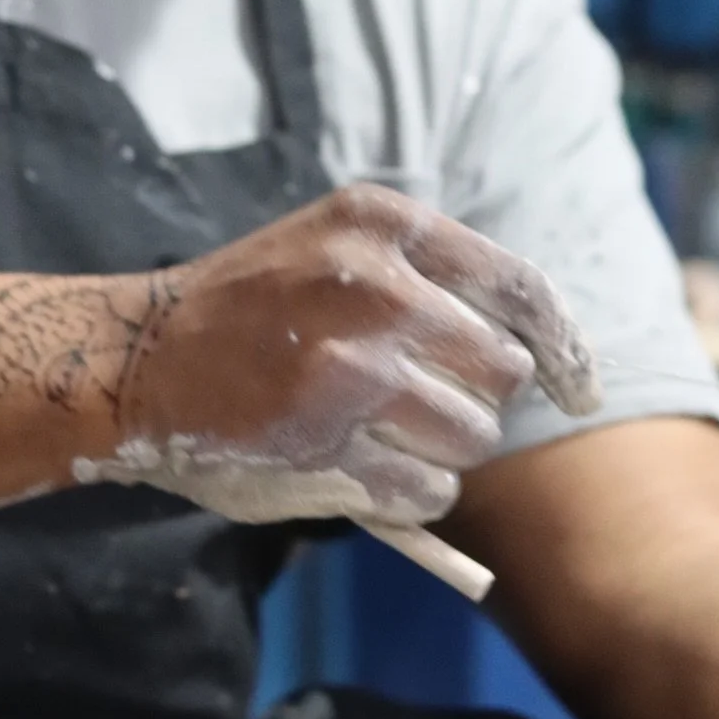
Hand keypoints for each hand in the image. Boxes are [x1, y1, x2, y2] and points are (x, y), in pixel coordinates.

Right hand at [77, 185, 601, 527]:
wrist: (136, 357)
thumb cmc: (258, 307)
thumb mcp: (339, 249)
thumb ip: (434, 282)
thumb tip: (547, 359)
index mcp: (383, 225)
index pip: (521, 289)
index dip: (565, 348)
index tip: (582, 389)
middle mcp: (373, 288)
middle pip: (504, 372)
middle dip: (480, 401)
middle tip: (428, 404)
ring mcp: (347, 369)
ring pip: (473, 437)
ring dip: (446, 452)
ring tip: (388, 435)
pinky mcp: (321, 445)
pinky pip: (427, 490)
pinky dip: (411, 493)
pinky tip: (362, 469)